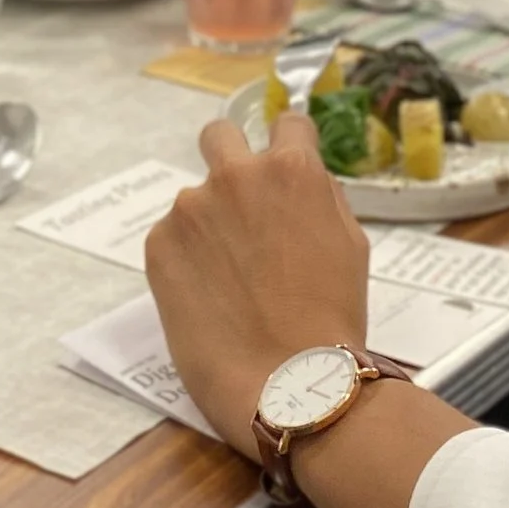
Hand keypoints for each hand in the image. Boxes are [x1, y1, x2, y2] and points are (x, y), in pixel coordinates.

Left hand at [144, 113, 371, 459]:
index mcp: (291, 170)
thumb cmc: (332, 320)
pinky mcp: (158, 245)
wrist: (288, 384)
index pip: (286, 123)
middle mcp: (236, 176)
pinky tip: (208, 299)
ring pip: (196, 200)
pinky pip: (172, 239)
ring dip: (209, 225)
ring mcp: (190, 209)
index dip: (288, 144)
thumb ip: (321, 198)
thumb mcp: (350, 244)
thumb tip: (301, 181)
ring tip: (229, 281)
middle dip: (230, 156)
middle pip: (219, 134)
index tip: (283, 166)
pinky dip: (186, 260)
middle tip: (239, 202)